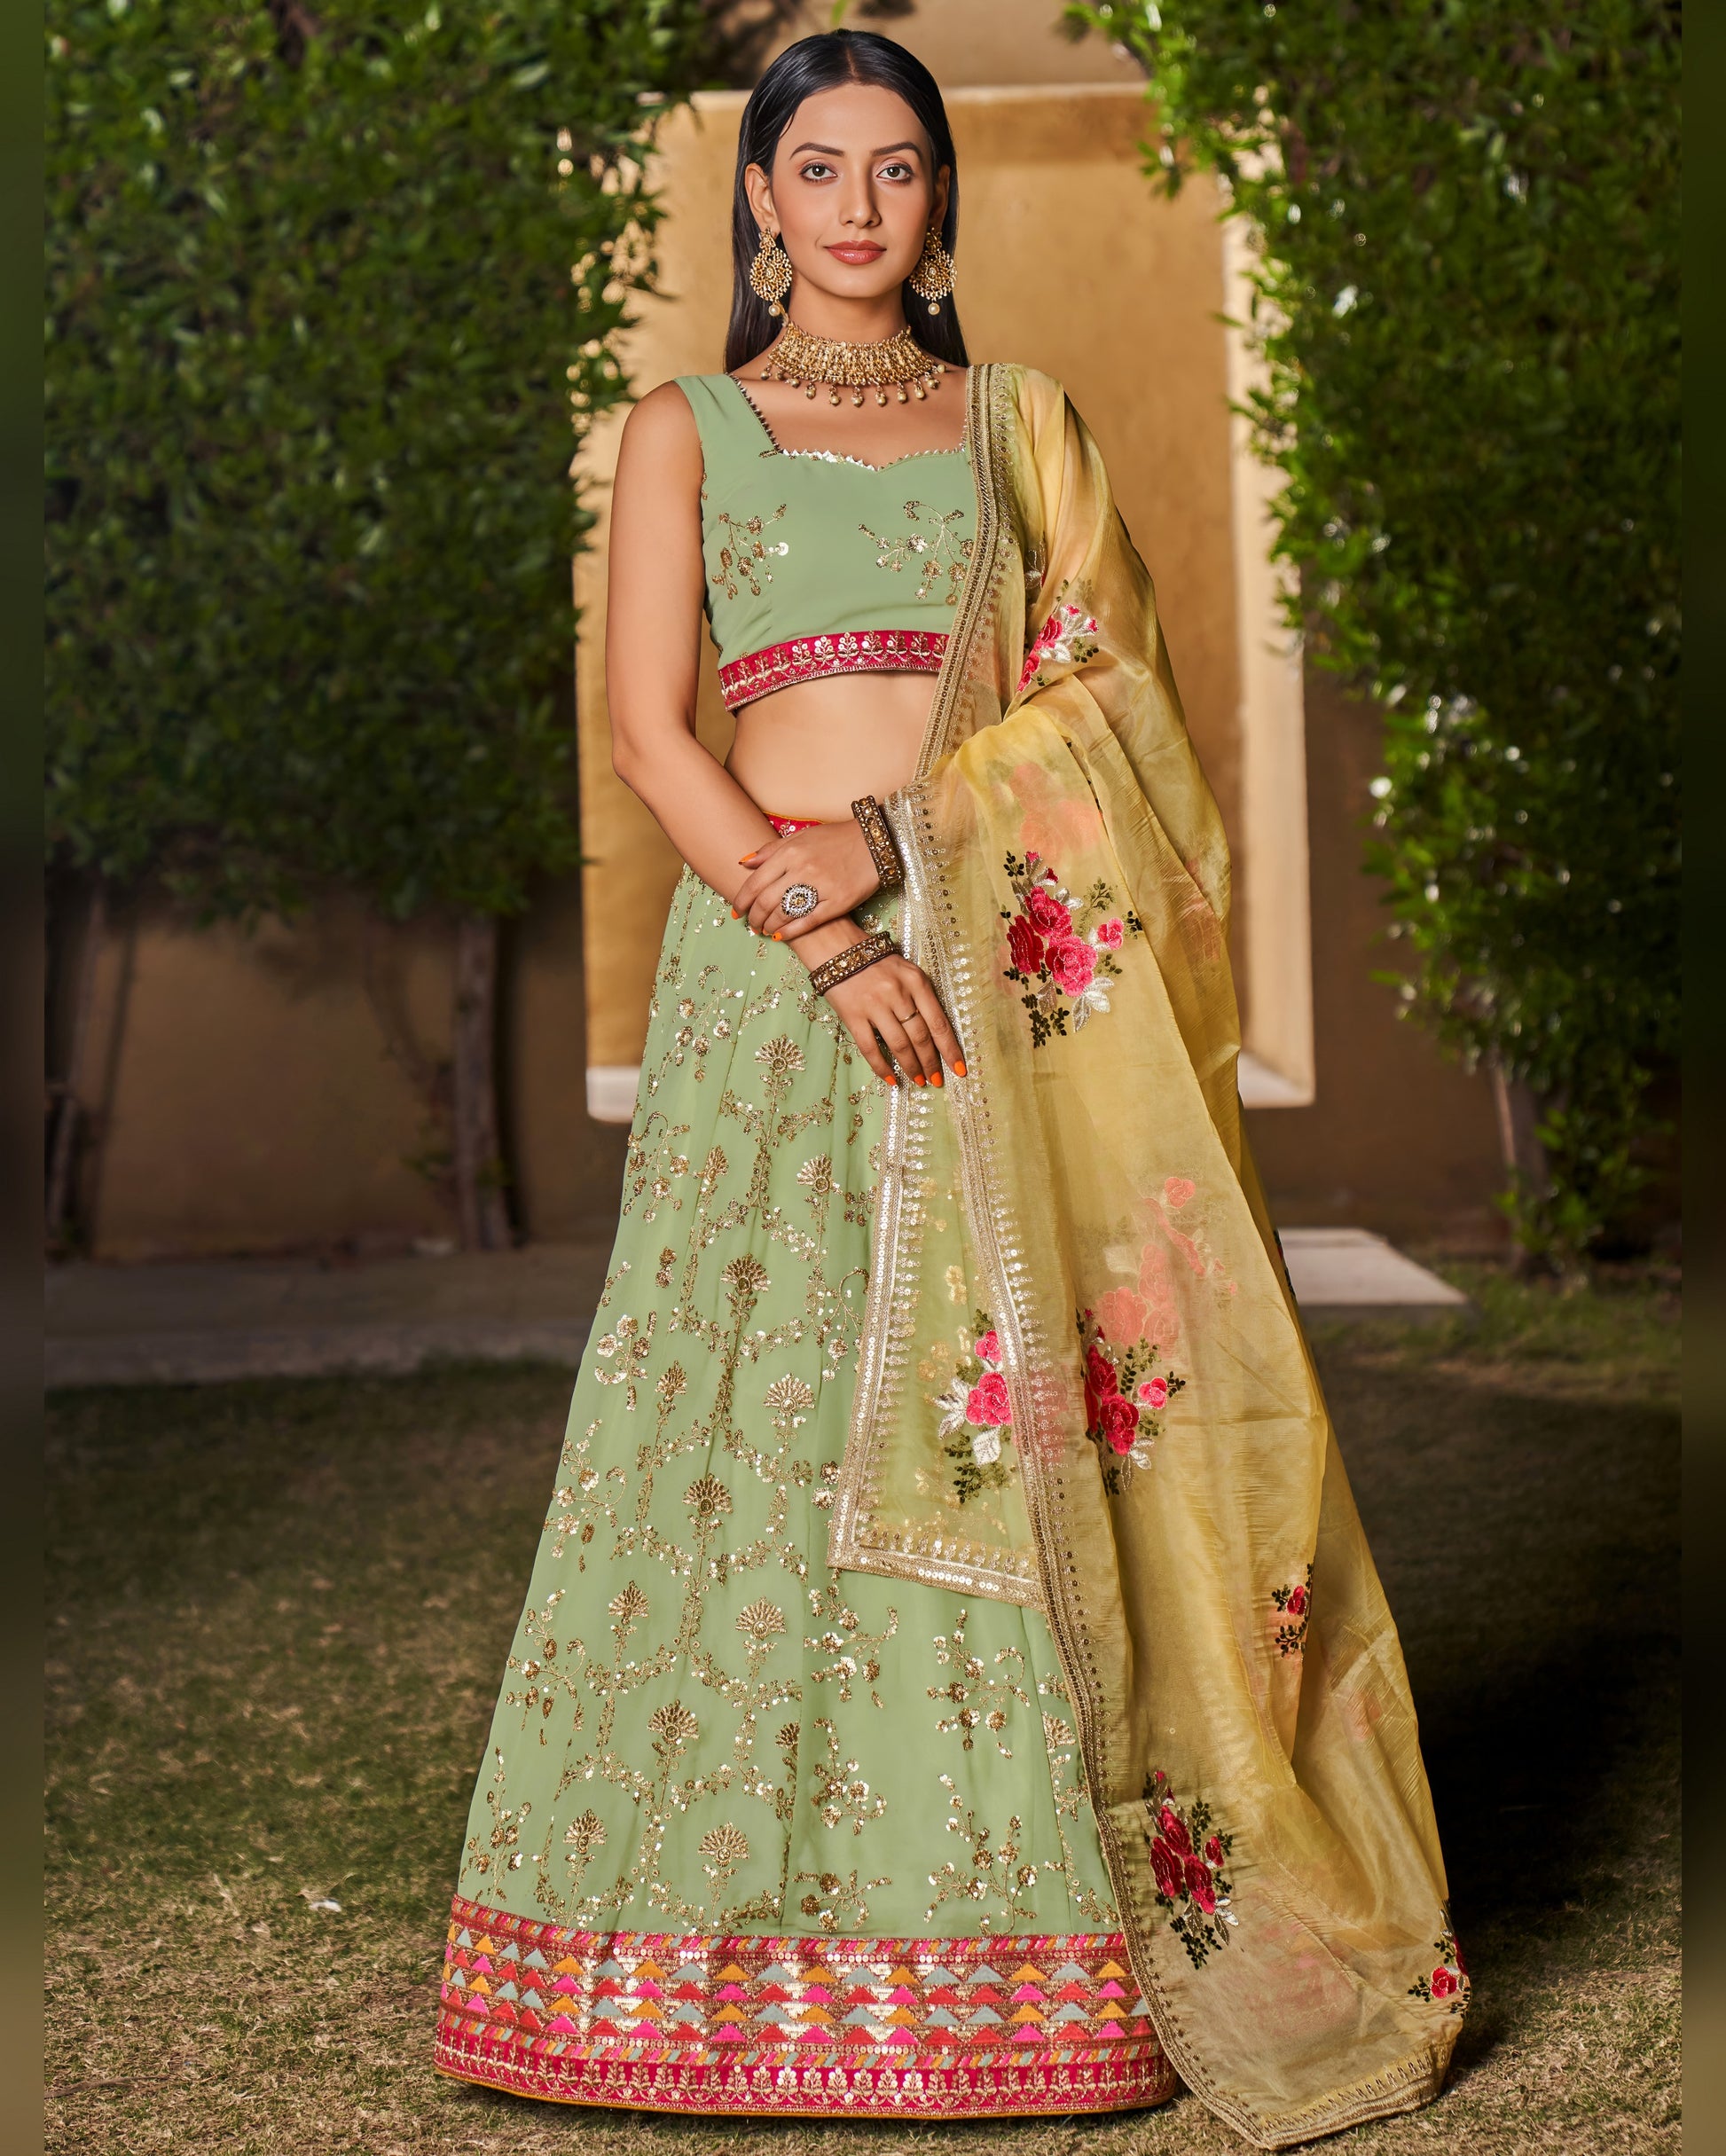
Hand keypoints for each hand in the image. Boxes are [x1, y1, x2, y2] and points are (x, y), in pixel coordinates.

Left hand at [732, 818, 880, 941]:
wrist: (875, 842)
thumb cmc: (836, 839)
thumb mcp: (802, 836)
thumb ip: (771, 850)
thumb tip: (744, 863)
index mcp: (790, 853)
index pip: (755, 883)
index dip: (741, 901)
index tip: (736, 911)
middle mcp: (802, 870)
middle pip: (766, 902)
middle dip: (753, 918)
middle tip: (751, 925)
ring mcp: (820, 887)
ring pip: (784, 914)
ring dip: (769, 926)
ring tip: (765, 930)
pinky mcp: (837, 903)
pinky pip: (807, 922)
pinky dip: (790, 932)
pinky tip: (780, 935)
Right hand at [824, 952, 964, 1087]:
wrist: (839, 950)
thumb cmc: (878, 963)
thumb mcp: (908, 972)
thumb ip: (922, 997)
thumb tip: (936, 1035)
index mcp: (917, 982)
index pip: (939, 1022)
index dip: (950, 1049)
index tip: (959, 1069)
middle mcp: (898, 994)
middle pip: (920, 1037)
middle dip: (931, 1063)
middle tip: (937, 1080)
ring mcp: (874, 1006)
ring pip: (899, 1045)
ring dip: (911, 1066)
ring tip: (919, 1080)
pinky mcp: (853, 1016)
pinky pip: (870, 1047)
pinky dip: (882, 1066)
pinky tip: (891, 1079)